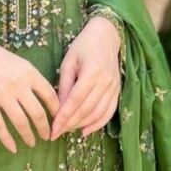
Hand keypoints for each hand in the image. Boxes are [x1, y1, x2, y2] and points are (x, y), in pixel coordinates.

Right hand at [0, 26, 59, 153]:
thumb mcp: (17, 61)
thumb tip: (45, 97)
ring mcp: (1, 95)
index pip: (50, 95)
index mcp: (29, 72)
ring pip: (20, 122)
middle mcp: (18, 84)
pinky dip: (7, 139)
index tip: (59, 119)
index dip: (57, 110)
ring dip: (28, 136)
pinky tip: (13, 147)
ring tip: (32, 143)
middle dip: (45, 128)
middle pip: (38, 113)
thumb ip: (30, 77)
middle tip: (48, 136)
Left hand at [50, 17, 121, 139]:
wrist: (106, 37)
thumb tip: (57, 108)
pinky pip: (109, 112)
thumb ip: (64, 85)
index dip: (64, 116)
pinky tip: (84, 131)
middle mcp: (106, 81)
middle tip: (56, 133)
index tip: (53, 127)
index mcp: (92, 70)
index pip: (76, 99)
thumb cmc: (83, 47)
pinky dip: (97, 124)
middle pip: (87, 109)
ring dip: (81, 125)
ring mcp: (114, 87)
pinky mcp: (117, 92)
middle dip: (70, 124)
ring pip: (97, 113)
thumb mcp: (68, 62)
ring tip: (66, 131)